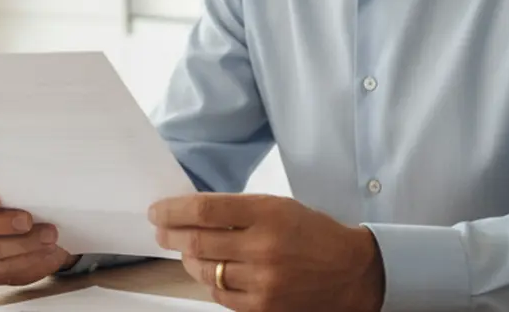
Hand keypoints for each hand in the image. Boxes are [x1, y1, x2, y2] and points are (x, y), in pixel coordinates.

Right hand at [0, 171, 78, 284]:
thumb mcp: (29, 182)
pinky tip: (44, 252)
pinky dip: (25, 262)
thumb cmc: (32, 196)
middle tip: (28, 221)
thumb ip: (22, 178)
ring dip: (20, 244)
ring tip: (48, 236)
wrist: (47, 224)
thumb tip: (38, 172)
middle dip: (0, 223)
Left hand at [150, 194, 384, 311]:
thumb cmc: (312, 234)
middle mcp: (263, 247)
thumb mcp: (279, 207)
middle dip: (170, 235)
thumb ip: (238, 210)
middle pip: (197, 241)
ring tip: (186, 251)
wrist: (351, 272)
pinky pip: (220, 295)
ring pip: (205, 271)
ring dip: (188, 260)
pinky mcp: (264, 307)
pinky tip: (211, 272)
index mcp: (268, 213)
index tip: (157, 211)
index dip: (173, 210)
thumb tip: (191, 213)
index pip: (205, 209)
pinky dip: (210, 282)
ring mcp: (263, 281)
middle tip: (161, 231)